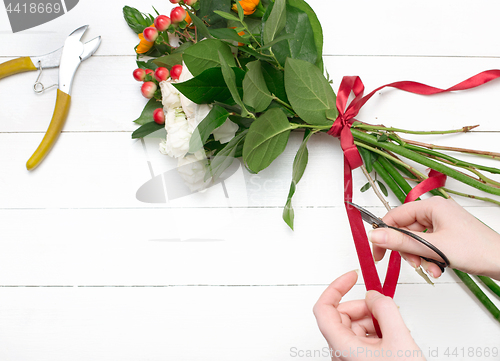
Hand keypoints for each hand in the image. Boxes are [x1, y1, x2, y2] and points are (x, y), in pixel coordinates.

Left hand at [313, 271, 425, 360]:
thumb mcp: (400, 339)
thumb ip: (385, 309)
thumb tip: (374, 295)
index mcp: (342, 348)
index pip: (324, 309)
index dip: (335, 288)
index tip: (352, 276)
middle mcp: (341, 353)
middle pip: (342, 315)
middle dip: (363, 306)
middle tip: (384, 308)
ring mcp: (350, 358)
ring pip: (354, 325)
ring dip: (373, 320)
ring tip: (395, 329)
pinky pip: (363, 337)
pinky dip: (377, 331)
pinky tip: (393, 339)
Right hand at [369, 197, 499, 279]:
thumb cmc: (476, 250)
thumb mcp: (432, 248)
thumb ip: (401, 242)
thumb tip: (374, 236)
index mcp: (431, 206)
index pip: (395, 216)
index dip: (384, 235)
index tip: (378, 252)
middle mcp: (436, 211)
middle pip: (406, 229)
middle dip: (408, 250)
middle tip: (414, 263)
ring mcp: (442, 222)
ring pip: (416, 240)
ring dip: (420, 257)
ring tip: (432, 269)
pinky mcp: (447, 234)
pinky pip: (427, 244)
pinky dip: (429, 257)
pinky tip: (438, 268)